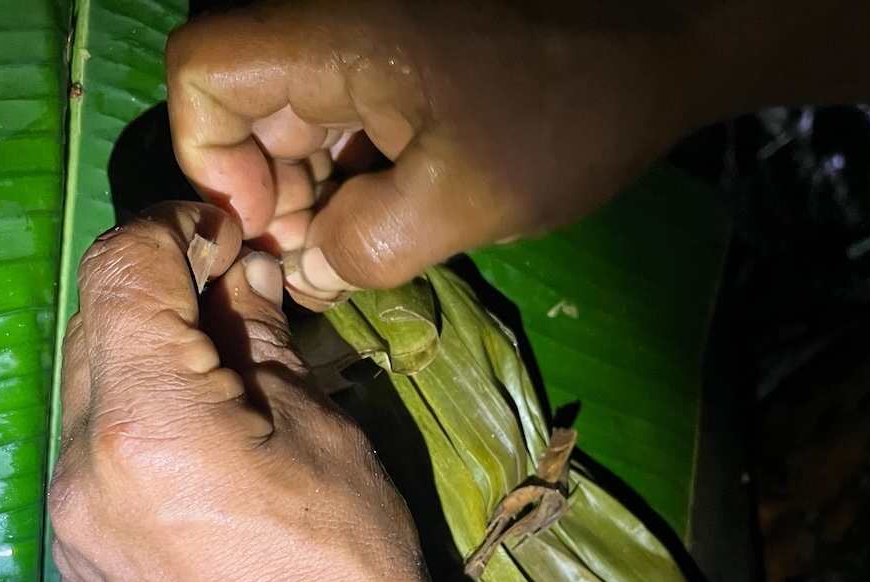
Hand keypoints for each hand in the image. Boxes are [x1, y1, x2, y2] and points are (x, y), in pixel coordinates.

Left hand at [48, 204, 869, 581]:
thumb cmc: (359, 579)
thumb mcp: (327, 436)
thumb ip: (260, 345)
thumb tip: (239, 279)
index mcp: (142, 424)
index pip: (122, 271)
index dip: (174, 232)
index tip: (226, 235)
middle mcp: (74, 476)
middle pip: (92, 332)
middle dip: (157, 300)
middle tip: (235, 303)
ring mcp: (66, 542)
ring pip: (87, 407)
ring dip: (142, 374)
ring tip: (224, 393)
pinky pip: (91, 482)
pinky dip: (132, 449)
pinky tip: (199, 479)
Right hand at [166, 0, 703, 305]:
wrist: (666, 43)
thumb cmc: (564, 115)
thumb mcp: (459, 204)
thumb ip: (363, 248)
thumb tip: (310, 269)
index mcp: (330, 32)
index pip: (203, 72)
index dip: (214, 159)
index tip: (272, 226)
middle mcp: (334, 19)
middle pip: (246, 100)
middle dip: (271, 190)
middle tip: (327, 258)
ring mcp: (371, 31)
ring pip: (295, 112)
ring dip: (315, 187)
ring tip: (364, 247)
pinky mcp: (404, 49)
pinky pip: (344, 109)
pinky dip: (352, 167)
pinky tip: (393, 216)